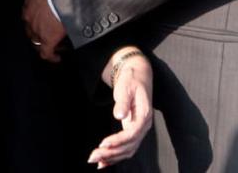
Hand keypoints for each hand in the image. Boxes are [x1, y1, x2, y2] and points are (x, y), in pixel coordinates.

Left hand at [20, 0, 66, 62]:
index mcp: (28, 5)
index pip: (28, 16)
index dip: (35, 20)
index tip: (45, 22)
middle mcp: (29, 19)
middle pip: (30, 31)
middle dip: (39, 34)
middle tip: (51, 35)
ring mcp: (37, 31)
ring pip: (37, 43)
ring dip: (45, 46)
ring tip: (57, 47)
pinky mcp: (47, 40)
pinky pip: (46, 53)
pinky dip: (51, 57)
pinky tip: (57, 58)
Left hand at [90, 49, 153, 168]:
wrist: (138, 76)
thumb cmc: (131, 80)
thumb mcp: (126, 87)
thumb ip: (123, 102)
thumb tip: (119, 115)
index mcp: (144, 115)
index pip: (132, 133)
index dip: (118, 140)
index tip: (103, 144)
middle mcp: (144, 126)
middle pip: (129, 146)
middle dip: (112, 153)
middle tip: (93, 156)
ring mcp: (139, 130)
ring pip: (128, 150)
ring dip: (112, 157)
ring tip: (95, 160)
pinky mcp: (132, 132)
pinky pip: (126, 148)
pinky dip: (115, 157)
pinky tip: (103, 163)